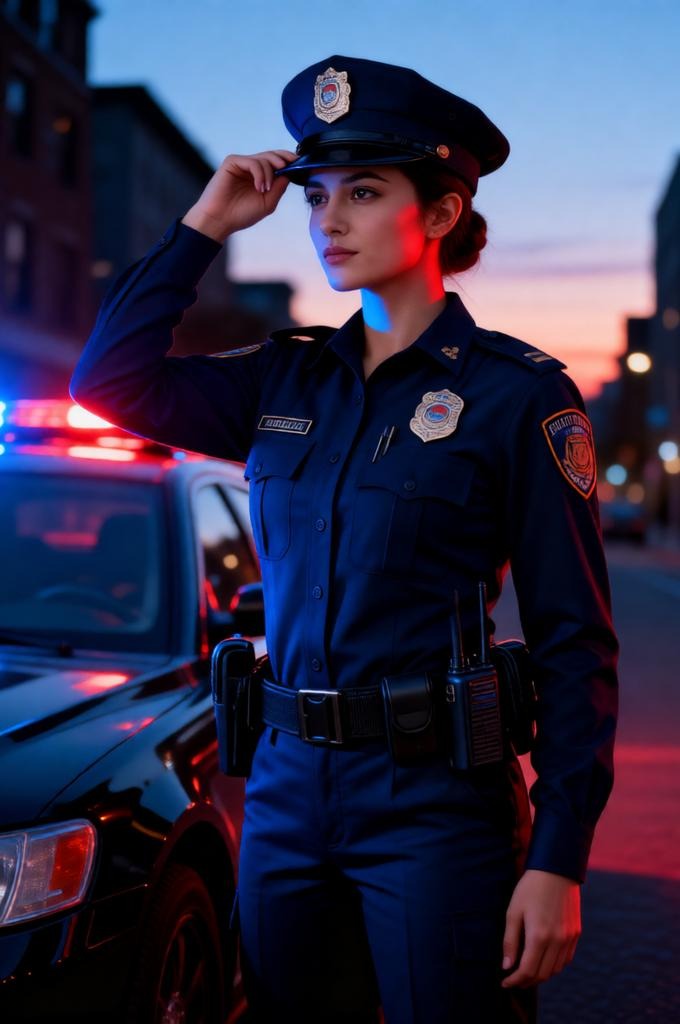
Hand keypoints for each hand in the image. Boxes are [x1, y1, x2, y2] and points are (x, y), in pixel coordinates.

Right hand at [181, 149, 298, 241]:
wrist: (220, 220)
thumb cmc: (241, 214)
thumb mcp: (268, 202)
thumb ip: (279, 187)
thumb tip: (290, 173)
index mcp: (260, 177)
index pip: (277, 162)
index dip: (288, 160)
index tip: (300, 163)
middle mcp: (251, 168)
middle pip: (272, 156)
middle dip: (283, 159)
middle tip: (288, 167)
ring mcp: (242, 164)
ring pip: (264, 159)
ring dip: (270, 174)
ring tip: (265, 190)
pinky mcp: (232, 162)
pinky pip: (252, 162)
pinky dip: (260, 174)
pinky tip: (259, 187)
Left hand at [501, 868, 580, 987]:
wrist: (557, 869)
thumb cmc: (530, 888)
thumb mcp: (513, 911)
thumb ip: (510, 941)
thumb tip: (506, 966)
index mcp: (539, 936)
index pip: (527, 971)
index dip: (515, 980)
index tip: (504, 982)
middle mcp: (557, 941)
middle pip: (542, 974)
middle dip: (526, 981)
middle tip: (514, 980)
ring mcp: (569, 938)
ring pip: (556, 969)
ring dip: (541, 975)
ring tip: (527, 972)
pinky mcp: (576, 933)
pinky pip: (566, 959)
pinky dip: (554, 965)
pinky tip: (544, 960)